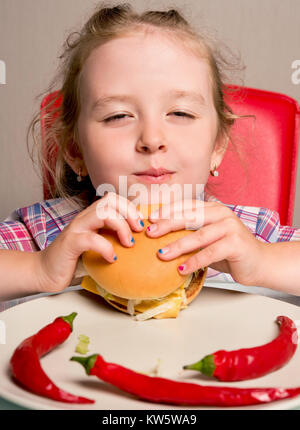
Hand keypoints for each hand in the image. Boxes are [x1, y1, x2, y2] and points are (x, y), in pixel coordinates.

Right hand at [36, 192, 144, 292]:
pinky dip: (106, 248)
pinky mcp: (70, 243)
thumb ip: (113, 242)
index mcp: (91, 217)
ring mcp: (76, 228)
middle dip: (129, 213)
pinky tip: (111, 259)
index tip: (140, 225)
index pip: (113, 199)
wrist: (46, 272)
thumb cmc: (74, 261)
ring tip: (128, 244)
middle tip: (138, 231)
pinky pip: (91, 238)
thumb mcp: (97, 248)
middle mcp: (84, 218)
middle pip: (110, 200)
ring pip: (102, 213)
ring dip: (121, 227)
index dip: (130, 208)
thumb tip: (139, 247)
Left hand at [146, 200, 265, 285]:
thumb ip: (191, 233)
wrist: (259, 263)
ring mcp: (231, 227)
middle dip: (167, 224)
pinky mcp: (236, 244)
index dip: (168, 210)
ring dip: (178, 246)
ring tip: (161, 254)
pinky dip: (194, 261)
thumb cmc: (230, 251)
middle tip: (150, 232)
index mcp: (214, 208)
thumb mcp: (208, 238)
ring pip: (199, 236)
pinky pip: (210, 253)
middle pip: (190, 217)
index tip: (150, 218)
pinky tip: (181, 269)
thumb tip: (160, 236)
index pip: (187, 205)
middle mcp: (222, 214)